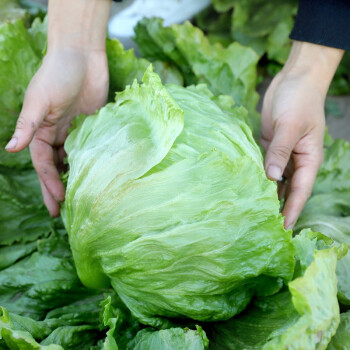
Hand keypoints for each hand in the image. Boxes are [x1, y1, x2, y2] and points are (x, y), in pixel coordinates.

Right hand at [5, 48, 108, 215]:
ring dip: (77, 178)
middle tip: (63, 213)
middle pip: (57, 167)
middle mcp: (57, 134)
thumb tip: (10, 149)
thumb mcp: (39, 99)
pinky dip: (93, 163)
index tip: (57, 202)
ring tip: (83, 200)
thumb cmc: (57, 72)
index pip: (43, 164)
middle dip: (58, 189)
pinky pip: (92, 149)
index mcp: (40, 130)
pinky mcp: (93, 126)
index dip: (49, 183)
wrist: (83, 54)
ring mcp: (76, 131)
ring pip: (74, 160)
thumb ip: (27, 126)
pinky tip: (99, 177)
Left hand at [261, 41, 343, 228]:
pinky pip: (262, 165)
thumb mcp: (291, 126)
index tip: (281, 229)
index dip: (291, 211)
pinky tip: (246, 187)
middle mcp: (296, 160)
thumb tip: (271, 178)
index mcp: (309, 159)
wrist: (294, 79)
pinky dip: (256, 176)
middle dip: (276, 208)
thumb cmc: (300, 99)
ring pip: (274, 180)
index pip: (300, 192)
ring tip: (251, 212)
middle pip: (287, 190)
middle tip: (261, 226)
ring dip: (265, 194)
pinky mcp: (269, 146)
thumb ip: (280, 152)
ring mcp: (282, 154)